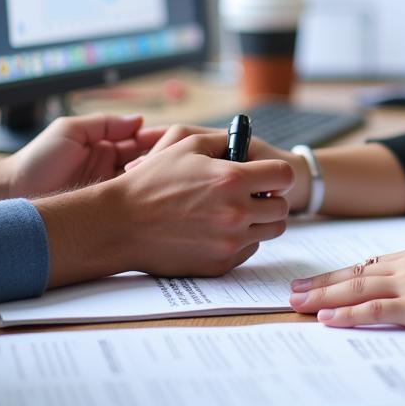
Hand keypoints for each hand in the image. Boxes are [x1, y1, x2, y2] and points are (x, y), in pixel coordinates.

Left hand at [0, 113, 166, 200]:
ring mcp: (108, 189)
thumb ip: (105, 123)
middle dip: (161, 158)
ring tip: (166, 175)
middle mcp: (110, 167)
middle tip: (173, 159)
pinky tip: (152, 193)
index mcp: (105, 146)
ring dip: (153, 176)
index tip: (175, 138)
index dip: (157, 138)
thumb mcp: (70, 130)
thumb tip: (139, 120)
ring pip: (141, 180)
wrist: (9, 195)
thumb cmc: (35, 160)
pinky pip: (127, 201)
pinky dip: (141, 196)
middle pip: (146, 160)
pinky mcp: (102, 209)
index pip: (140, 140)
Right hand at [36, 131, 294, 284]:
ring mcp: (229, 242)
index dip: (276, 173)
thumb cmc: (152, 180)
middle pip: (281, 208)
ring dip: (260, 220)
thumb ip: (224, 141)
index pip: (284, 176)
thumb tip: (246, 143)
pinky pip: (249, 250)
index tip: (266, 174)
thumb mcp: (188, 145)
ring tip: (236, 210)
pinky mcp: (219, 264)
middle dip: (271, 198)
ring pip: (270, 231)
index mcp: (232, 179)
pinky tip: (219, 228)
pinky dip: (242, 239)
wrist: (120, 223)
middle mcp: (236, 213)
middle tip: (252, 193)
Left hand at [288, 238, 404, 333]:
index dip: (345, 273)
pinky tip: (327, 318)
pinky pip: (373, 310)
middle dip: (322, 283)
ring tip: (297, 302)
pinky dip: (347, 314)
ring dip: (323, 296)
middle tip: (293, 289)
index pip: (373, 263)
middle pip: (355, 273)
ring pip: (355, 288)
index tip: (325, 279)